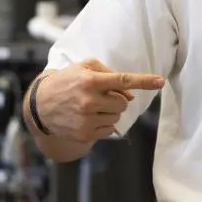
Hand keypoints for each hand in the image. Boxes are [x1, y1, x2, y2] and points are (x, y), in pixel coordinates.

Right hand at [32, 59, 164, 142]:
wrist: (40, 105)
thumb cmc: (68, 81)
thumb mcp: (85, 67)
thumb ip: (111, 74)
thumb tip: (131, 94)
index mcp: (90, 81)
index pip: (123, 80)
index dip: (144, 81)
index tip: (161, 81)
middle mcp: (89, 100)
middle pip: (124, 102)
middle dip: (118, 99)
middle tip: (102, 96)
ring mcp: (86, 119)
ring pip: (118, 116)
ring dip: (110, 111)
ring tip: (92, 106)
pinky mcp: (85, 134)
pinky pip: (110, 129)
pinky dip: (104, 123)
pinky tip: (88, 117)